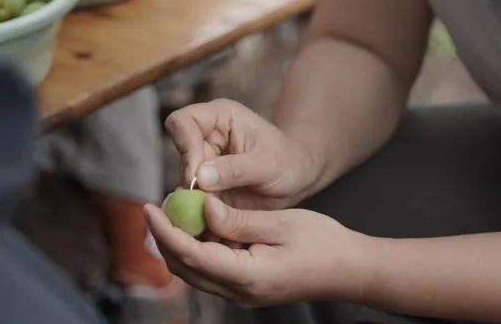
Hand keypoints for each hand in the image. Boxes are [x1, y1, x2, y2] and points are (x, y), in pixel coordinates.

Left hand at [144, 195, 375, 306]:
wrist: (351, 270)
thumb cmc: (323, 243)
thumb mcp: (281, 223)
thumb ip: (238, 220)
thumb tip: (202, 210)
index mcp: (248, 276)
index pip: (191, 255)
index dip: (165, 231)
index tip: (150, 207)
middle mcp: (240, 293)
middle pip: (186, 269)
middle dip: (165, 238)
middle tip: (158, 206)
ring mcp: (243, 294)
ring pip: (196, 272)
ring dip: (180, 244)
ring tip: (175, 212)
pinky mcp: (248, 289)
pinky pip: (212, 271)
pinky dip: (199, 249)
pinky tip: (201, 226)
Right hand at [165, 99, 321, 210]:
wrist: (298, 178)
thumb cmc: (287, 159)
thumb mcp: (266, 163)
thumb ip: (235, 169)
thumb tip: (200, 178)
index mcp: (219, 118)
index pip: (182, 123)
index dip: (184, 147)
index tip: (196, 175)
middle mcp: (205, 140)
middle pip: (179, 160)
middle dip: (189, 187)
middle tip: (205, 209)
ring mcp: (203, 166)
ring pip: (182, 187)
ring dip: (193, 208)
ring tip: (211, 225)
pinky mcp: (206, 190)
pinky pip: (193, 206)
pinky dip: (201, 220)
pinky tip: (215, 233)